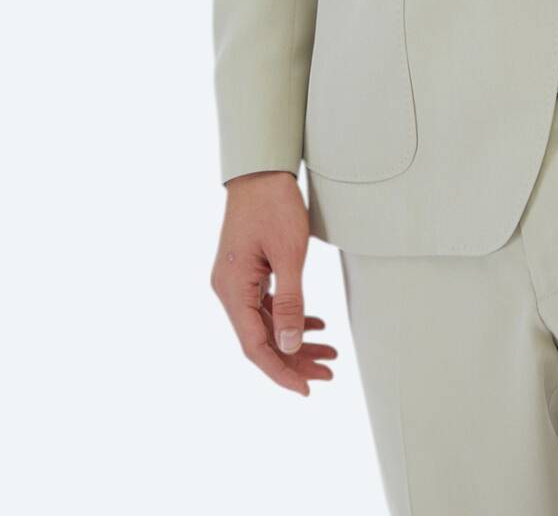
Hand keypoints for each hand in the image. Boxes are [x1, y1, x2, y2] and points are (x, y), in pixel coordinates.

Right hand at [210, 170, 338, 395]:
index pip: (254, 346)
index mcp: (232, 289)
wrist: (261, 169)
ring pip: (265, 324)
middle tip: (328, 372)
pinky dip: (290, 317)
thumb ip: (291, 302)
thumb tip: (290, 346)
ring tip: (329, 353)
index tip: (306, 389)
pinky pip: (266, 306)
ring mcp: (236, 281)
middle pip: (261, 339)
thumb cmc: (273, 204)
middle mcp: (228, 289)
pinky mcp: (246, 272)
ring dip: (295, 340)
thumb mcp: (289, 254)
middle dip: (294, 359)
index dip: (280, 372)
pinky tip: (316, 325)